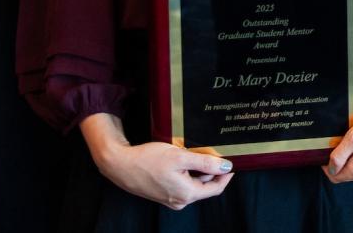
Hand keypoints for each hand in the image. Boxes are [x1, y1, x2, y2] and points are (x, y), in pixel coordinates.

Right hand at [80, 114, 232, 209]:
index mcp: (187, 194)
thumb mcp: (181, 157)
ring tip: (190, 153)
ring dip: (196, 169)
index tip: (231, 161)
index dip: (226, 175)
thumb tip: (226, 167)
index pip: (216, 188)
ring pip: (193, 183)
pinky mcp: (163, 193)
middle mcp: (180, 201)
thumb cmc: (148, 160)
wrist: (120, 165)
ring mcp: (171, 198)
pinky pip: (182, 183)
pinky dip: (185, 172)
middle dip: (209, 169)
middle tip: (209, 151)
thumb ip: (205, 163)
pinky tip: (179, 159)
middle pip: (205, 185)